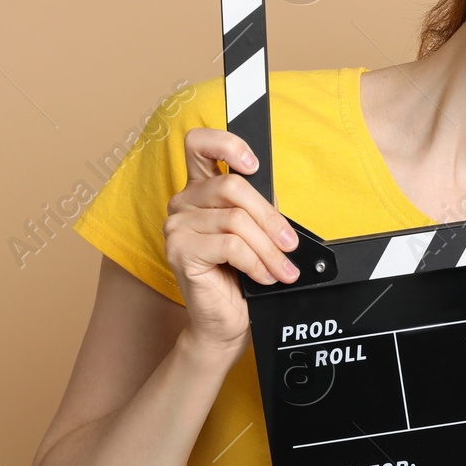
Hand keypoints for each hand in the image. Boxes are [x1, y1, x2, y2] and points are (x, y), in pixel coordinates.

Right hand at [163, 127, 300, 366]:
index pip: (199, 144)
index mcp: (200, 188)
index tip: (254, 164)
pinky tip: (263, 276)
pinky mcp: (179, 250)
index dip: (227, 144)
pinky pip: (230, 245)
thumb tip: (274, 196)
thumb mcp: (257, 233)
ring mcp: (176, 225)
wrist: (226, 322)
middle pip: (233, 187)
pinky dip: (255, 262)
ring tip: (282, 269)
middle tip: (289, 245)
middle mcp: (183, 202)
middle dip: (270, 219)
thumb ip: (259, 207)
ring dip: (268, 249)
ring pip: (236, 221)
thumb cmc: (241, 276)